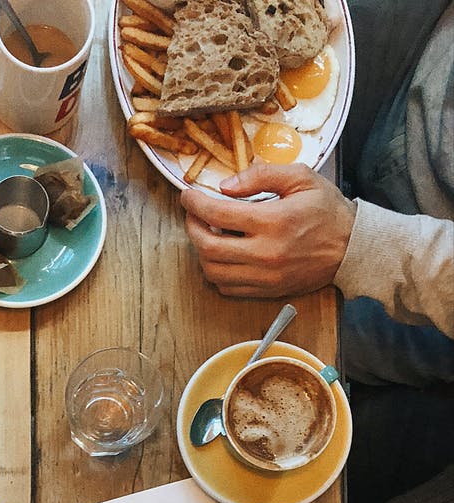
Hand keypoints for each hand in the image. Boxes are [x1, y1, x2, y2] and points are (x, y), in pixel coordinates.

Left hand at [180, 163, 355, 297]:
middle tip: (193, 215)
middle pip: (208, 247)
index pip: (218, 213)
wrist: (352, 248)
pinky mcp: (266, 290)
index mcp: (273, 221)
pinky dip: (217, 272)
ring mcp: (264, 276)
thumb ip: (261, 176)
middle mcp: (265, 253)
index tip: (187, 195)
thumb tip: (225, 186)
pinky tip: (222, 255)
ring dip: (202, 252)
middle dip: (192, 228)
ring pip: (213, 271)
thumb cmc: (327, 210)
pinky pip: (228, 287)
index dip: (195, 203)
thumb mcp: (301, 178)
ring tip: (206, 233)